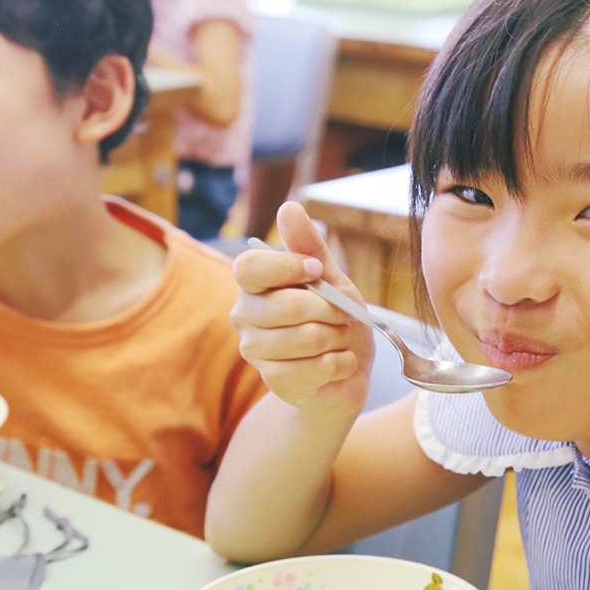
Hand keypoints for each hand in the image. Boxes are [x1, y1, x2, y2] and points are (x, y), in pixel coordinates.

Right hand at [230, 201, 375, 413]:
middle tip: (343, 316)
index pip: (249, 267)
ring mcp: (255, 351)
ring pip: (305, 338)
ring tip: (339, 339)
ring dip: (338, 338)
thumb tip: (288, 208)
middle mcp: (245, 316)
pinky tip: (339, 362)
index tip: (316, 271)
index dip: (286, 267)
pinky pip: (316, 366)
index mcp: (253, 285)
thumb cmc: (334, 321)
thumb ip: (309, 246)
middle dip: (330, 310)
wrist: (345, 373)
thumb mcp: (330, 278)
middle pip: (286, 306)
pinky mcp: (274, 381)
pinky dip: (341, 362)